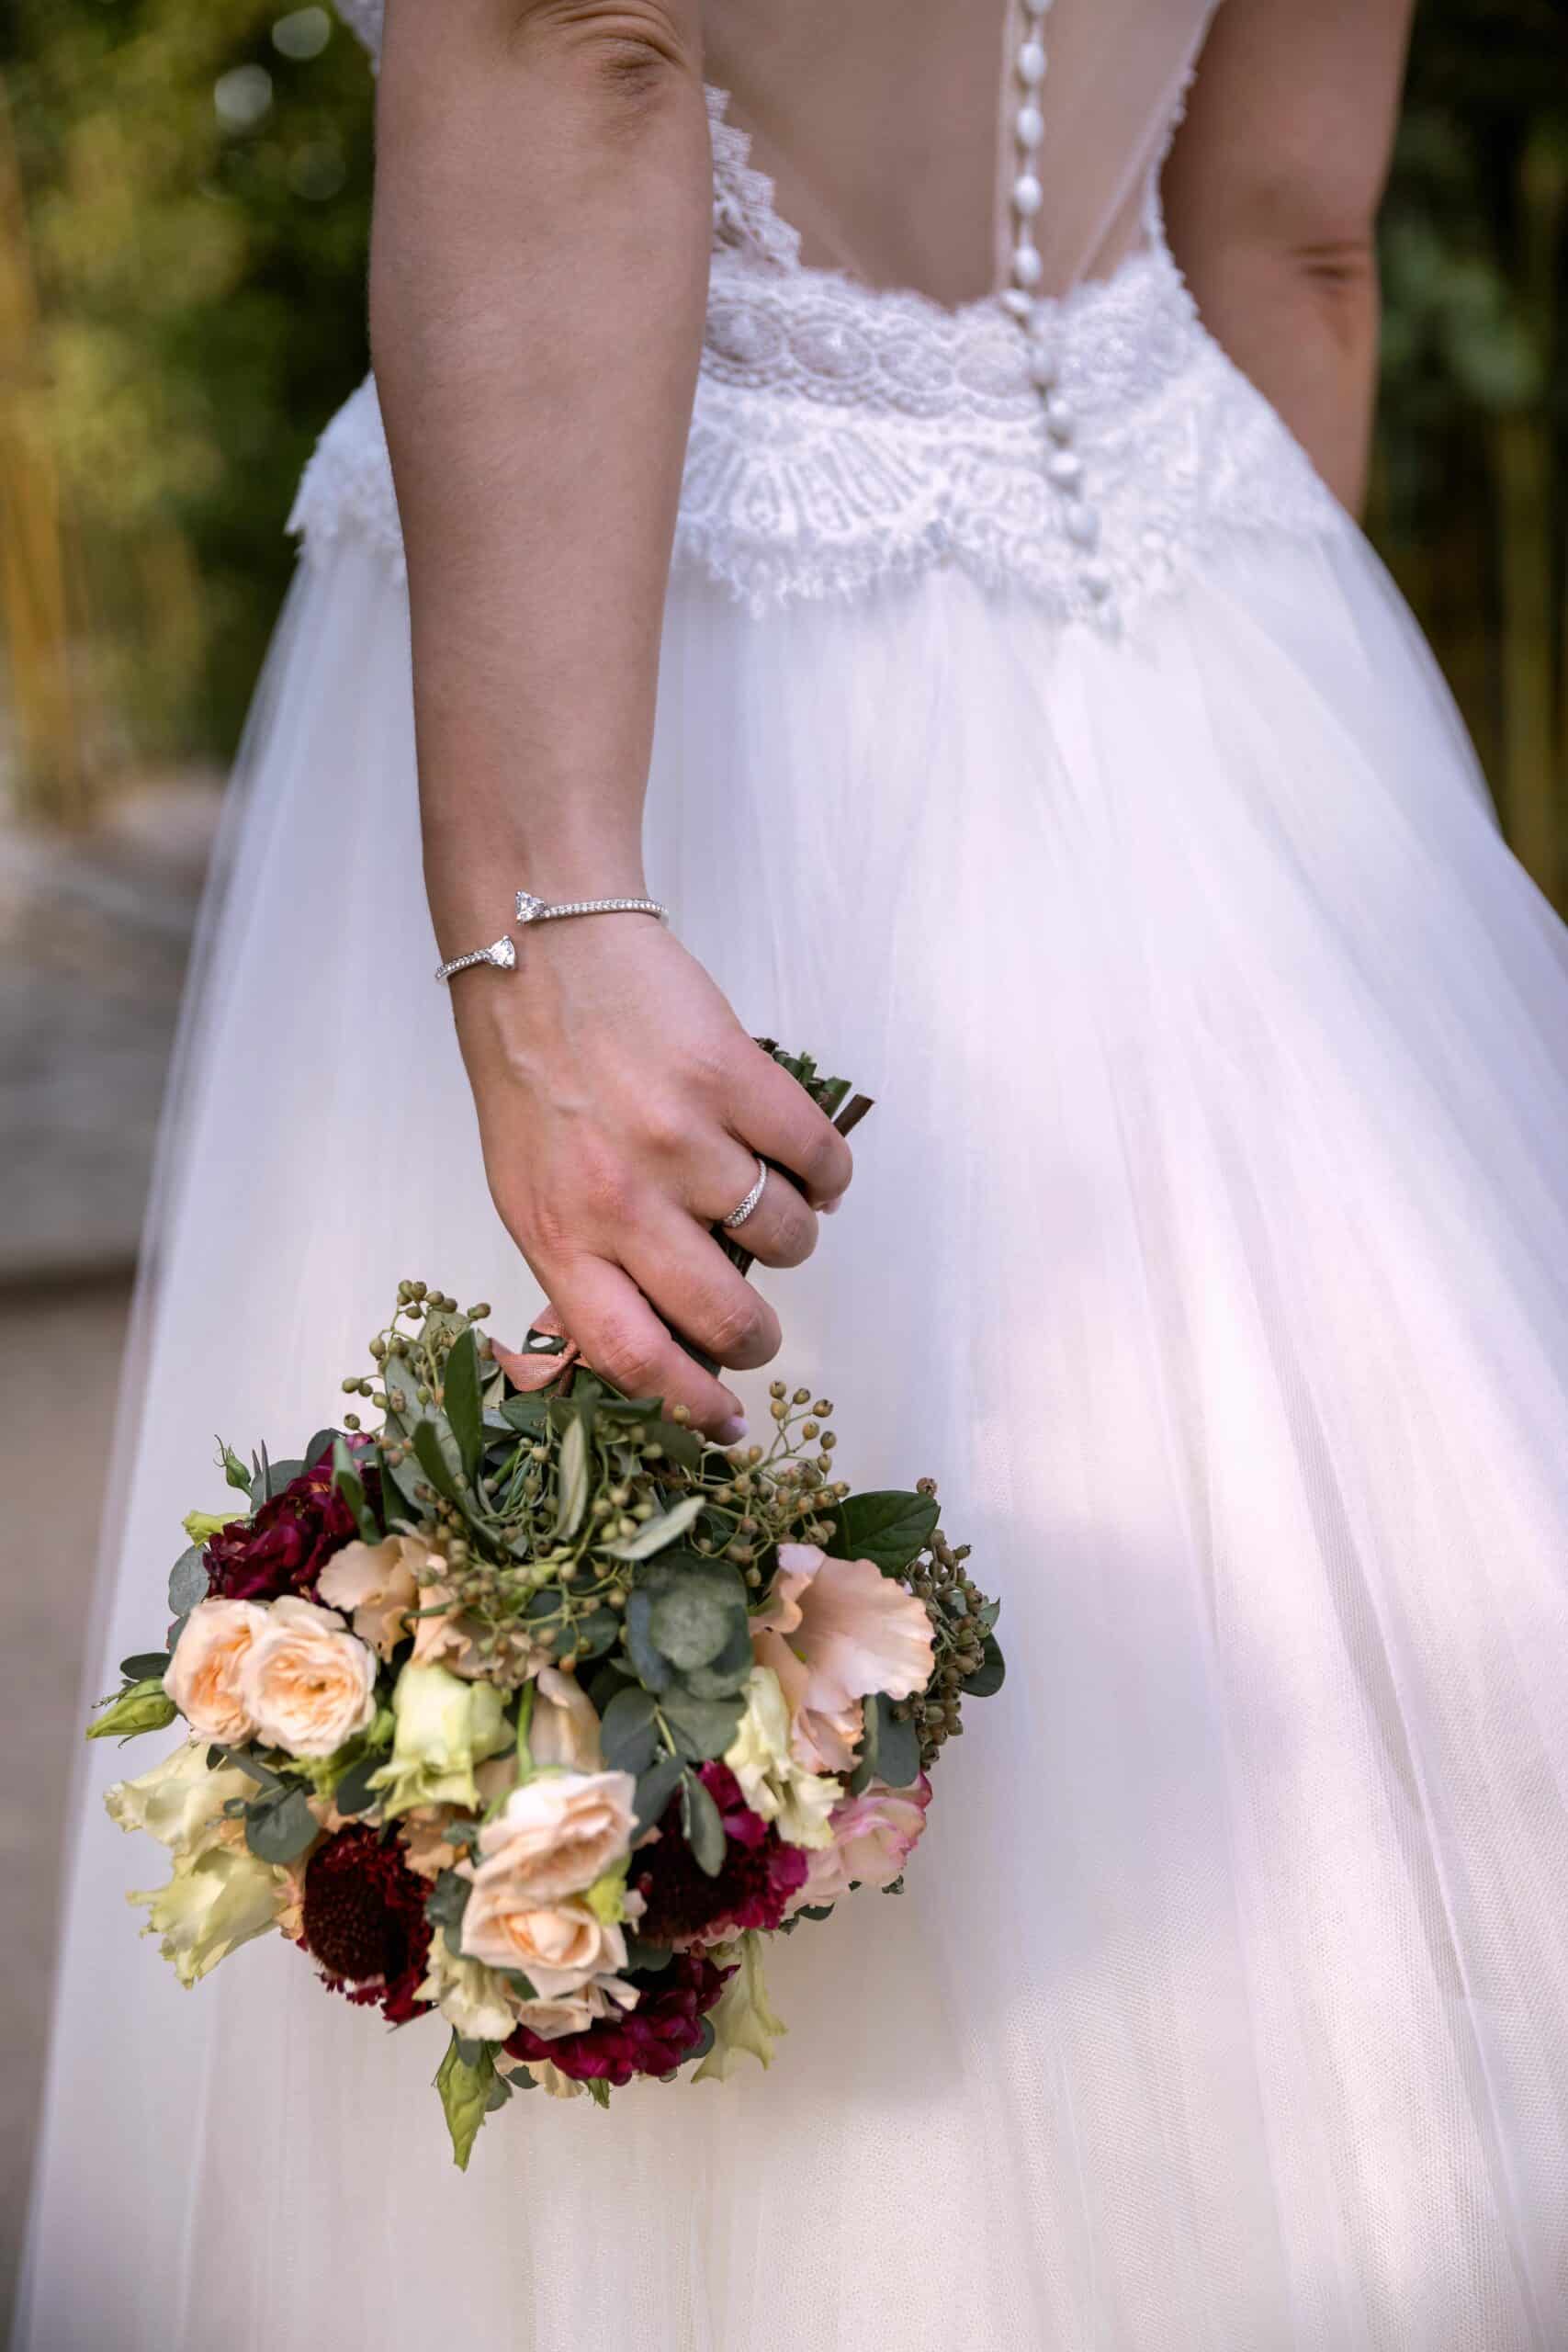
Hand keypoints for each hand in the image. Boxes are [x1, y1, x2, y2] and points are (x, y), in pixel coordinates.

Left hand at [448, 916, 853, 1435]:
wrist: (541, 951)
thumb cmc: (529, 1078)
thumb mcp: (524, 1191)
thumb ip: (582, 1266)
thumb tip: (658, 1344)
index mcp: (558, 1235)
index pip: (633, 1356)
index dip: (691, 1406)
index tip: (728, 1422)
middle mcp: (619, 1197)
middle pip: (724, 1314)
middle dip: (759, 1338)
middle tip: (760, 1327)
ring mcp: (680, 1137)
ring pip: (784, 1237)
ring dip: (793, 1238)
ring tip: (771, 1207)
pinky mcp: (732, 1077)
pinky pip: (818, 1160)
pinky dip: (827, 1176)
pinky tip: (807, 1167)